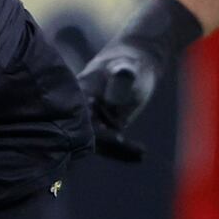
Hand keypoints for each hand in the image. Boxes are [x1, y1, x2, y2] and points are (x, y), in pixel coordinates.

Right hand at [76, 0, 203, 162]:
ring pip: (97, 142)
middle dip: (107, 145)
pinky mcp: (102, 126)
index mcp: (78, 93)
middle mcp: (80, 109)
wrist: (135, 64)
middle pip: (85, 133)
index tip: (117, 135)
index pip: (80, 117)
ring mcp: (90, 119)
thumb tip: (113, 97)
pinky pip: (107, 143)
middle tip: (132, 147)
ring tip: (141, 153)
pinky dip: (122, 151)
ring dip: (117, 150)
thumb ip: (121, 79)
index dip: (95, 129)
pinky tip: (141, 155)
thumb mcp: (127, 68)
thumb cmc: (129, 64)